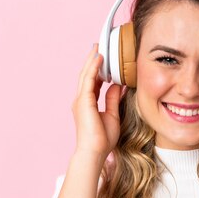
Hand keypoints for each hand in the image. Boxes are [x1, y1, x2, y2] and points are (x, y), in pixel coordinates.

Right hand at [71, 43, 121, 159]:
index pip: (93, 82)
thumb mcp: (112, 115)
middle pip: (87, 75)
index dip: (98, 69)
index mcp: (88, 103)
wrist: (95, 151)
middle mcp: (82, 100)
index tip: (105, 59)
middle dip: (93, 60)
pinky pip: (88, 80)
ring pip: (86, 74)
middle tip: (99, 46)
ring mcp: (81, 100)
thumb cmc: (103, 139)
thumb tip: (117, 85)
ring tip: (98, 47)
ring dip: (92, 60)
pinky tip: (99, 58)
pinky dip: (93, 67)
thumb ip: (113, 99)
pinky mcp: (83, 101)